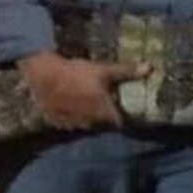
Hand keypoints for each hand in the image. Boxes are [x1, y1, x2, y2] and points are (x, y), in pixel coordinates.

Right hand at [18, 50, 151, 129]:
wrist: (42, 77)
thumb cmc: (77, 74)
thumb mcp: (103, 70)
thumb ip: (126, 72)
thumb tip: (149, 68)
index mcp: (104, 112)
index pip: (121, 122)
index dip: (125, 116)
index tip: (126, 108)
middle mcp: (91, 123)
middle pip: (104, 122)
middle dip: (106, 113)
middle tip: (107, 100)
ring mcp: (74, 125)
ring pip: (87, 122)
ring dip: (89, 114)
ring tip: (89, 100)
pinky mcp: (59, 122)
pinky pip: (72, 121)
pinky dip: (74, 114)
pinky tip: (72, 102)